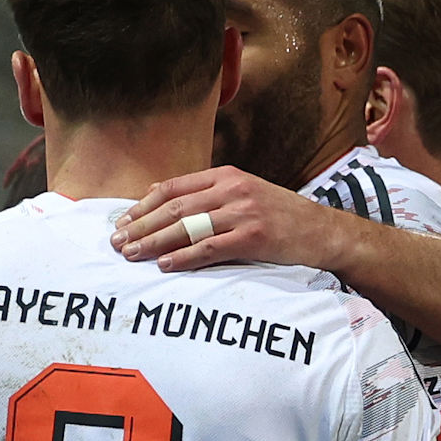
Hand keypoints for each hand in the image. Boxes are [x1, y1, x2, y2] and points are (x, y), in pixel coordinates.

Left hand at [112, 168, 344, 275]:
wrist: (323, 231)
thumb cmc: (281, 216)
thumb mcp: (244, 193)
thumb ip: (206, 193)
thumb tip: (158, 193)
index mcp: (227, 176)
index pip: (174, 187)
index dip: (144, 205)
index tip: (123, 221)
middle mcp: (232, 190)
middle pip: (175, 207)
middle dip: (141, 225)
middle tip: (117, 242)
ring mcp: (243, 213)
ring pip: (188, 227)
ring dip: (155, 242)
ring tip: (132, 254)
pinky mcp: (254, 237)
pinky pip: (210, 248)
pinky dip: (185, 257)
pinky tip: (165, 265)